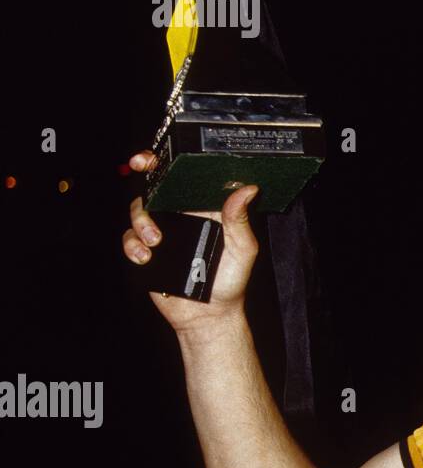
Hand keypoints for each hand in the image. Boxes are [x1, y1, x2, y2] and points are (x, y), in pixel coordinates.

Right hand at [122, 150, 260, 334]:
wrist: (209, 315)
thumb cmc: (231, 280)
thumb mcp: (243, 248)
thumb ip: (239, 220)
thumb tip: (248, 189)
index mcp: (205, 209)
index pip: (187, 178)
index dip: (173, 161)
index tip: (161, 153)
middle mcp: (181, 216)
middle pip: (157, 186)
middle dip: (144, 172)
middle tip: (140, 165)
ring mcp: (162, 232)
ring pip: (139, 210)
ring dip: (141, 219)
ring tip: (156, 240)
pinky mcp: (146, 252)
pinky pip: (130, 239)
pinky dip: (133, 245)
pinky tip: (146, 256)